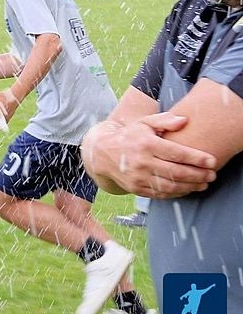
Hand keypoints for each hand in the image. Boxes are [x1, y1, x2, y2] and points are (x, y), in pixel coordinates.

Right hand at [81, 113, 216, 197]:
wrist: (102, 153)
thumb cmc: (129, 136)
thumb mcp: (144, 123)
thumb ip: (164, 120)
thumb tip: (185, 121)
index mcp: (146, 144)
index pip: (177, 153)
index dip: (197, 158)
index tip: (212, 161)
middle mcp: (142, 162)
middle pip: (177, 172)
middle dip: (199, 175)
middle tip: (212, 175)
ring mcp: (138, 177)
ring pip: (171, 186)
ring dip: (191, 186)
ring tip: (204, 184)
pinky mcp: (136, 188)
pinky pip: (161, 194)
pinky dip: (177, 193)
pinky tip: (187, 189)